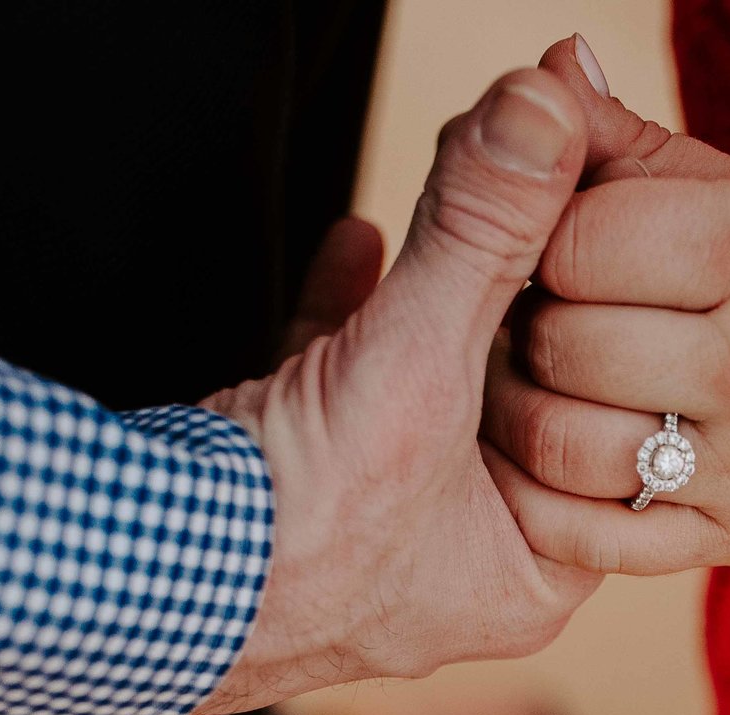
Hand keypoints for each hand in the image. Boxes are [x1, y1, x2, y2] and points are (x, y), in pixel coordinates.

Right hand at [190, 68, 600, 714]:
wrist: (122, 585)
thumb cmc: (290, 533)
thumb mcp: (415, 364)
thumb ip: (484, 234)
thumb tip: (546, 115)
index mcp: (531, 579)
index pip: (607, 439)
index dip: (602, 335)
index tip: (592, 242)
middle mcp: (462, 571)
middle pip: (516, 409)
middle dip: (508, 308)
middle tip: (526, 210)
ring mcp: (376, 538)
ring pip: (428, 397)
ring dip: (430, 303)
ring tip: (447, 214)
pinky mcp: (297, 498)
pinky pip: (343, 393)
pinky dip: (349, 319)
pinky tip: (353, 244)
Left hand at [480, 39, 729, 576]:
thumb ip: (658, 154)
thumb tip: (549, 76)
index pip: (575, 234)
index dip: (548, 232)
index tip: (570, 240)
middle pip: (556, 338)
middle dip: (533, 320)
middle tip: (549, 312)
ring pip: (559, 443)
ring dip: (533, 411)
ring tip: (560, 384)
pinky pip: (600, 539)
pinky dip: (560, 503)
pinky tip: (577, 464)